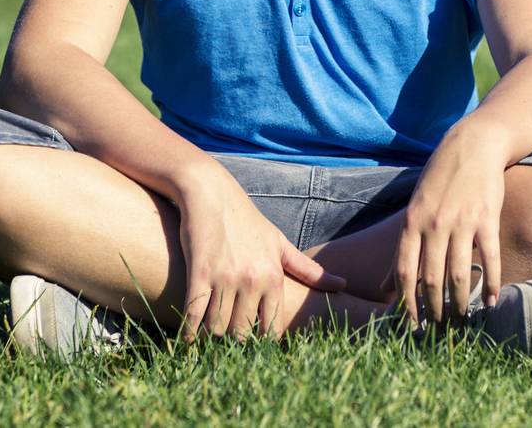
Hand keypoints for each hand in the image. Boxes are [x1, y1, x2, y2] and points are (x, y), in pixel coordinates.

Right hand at [176, 173, 346, 340]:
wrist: (211, 193)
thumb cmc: (247, 219)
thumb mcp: (280, 243)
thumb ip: (308, 269)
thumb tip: (343, 285)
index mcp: (273, 276)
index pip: (270, 328)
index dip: (259, 339)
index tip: (251, 337)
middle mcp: (252, 279)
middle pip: (241, 332)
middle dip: (233, 338)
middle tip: (226, 337)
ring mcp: (225, 277)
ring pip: (217, 327)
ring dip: (210, 334)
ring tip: (208, 334)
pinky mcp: (199, 273)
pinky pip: (194, 314)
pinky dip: (189, 330)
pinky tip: (188, 336)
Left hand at [391, 125, 508, 326]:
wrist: (473, 145)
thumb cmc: (439, 178)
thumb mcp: (414, 207)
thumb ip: (403, 245)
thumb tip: (384, 284)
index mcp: (412, 221)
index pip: (404, 271)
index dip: (407, 302)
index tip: (411, 324)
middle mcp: (434, 224)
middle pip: (431, 278)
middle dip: (434, 309)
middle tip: (439, 328)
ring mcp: (462, 222)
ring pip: (459, 274)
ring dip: (461, 303)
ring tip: (463, 320)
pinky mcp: (487, 219)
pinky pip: (490, 259)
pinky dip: (492, 284)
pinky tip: (491, 301)